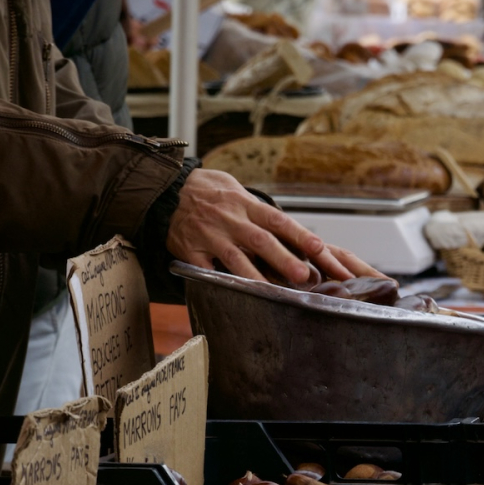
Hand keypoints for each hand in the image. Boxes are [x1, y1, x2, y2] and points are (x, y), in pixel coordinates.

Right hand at [166, 169, 383, 282]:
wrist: (164, 189)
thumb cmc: (206, 190)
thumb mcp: (234, 188)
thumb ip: (258, 209)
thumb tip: (290, 229)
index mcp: (244, 203)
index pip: (278, 220)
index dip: (299, 235)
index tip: (319, 249)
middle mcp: (230, 219)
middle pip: (262, 240)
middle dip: (284, 259)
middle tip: (304, 275)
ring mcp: (210, 235)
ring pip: (236, 259)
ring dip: (257, 277)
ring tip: (275, 293)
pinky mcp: (191, 251)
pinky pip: (207, 270)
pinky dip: (220, 282)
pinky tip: (234, 295)